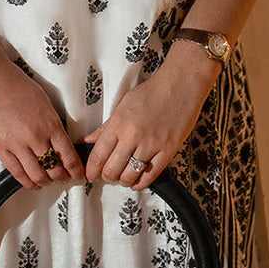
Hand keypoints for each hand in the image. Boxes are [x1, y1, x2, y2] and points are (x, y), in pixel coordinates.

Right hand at [0, 56, 83, 190]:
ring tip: (48, 181)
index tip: (78, 173)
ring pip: (37, 175)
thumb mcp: (44, 102)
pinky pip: (17, 173)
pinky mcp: (1, 149)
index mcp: (51, 123)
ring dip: (46, 182)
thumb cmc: (15, 84)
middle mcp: (36, 137)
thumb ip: (52, 123)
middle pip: (55, 169)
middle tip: (64, 177)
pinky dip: (27, 182)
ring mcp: (18, 145)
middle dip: (63, 177)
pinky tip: (32, 182)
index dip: (76, 170)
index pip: (69, 155)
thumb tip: (59, 140)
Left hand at [82, 45, 219, 190]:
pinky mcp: (168, 150)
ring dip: (123, 181)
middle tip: (108, 176)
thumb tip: (88, 140)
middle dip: (107, 177)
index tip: (92, 175)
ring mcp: (151, 144)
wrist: (180, 85)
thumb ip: (106, 126)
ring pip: (129, 176)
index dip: (92, 170)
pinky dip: (141, 183)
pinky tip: (137, 181)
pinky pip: (150, 175)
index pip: (98, 154)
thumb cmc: (152, 92)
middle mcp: (132, 135)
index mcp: (118, 123)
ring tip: (123, 177)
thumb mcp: (123, 104)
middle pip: (112, 169)